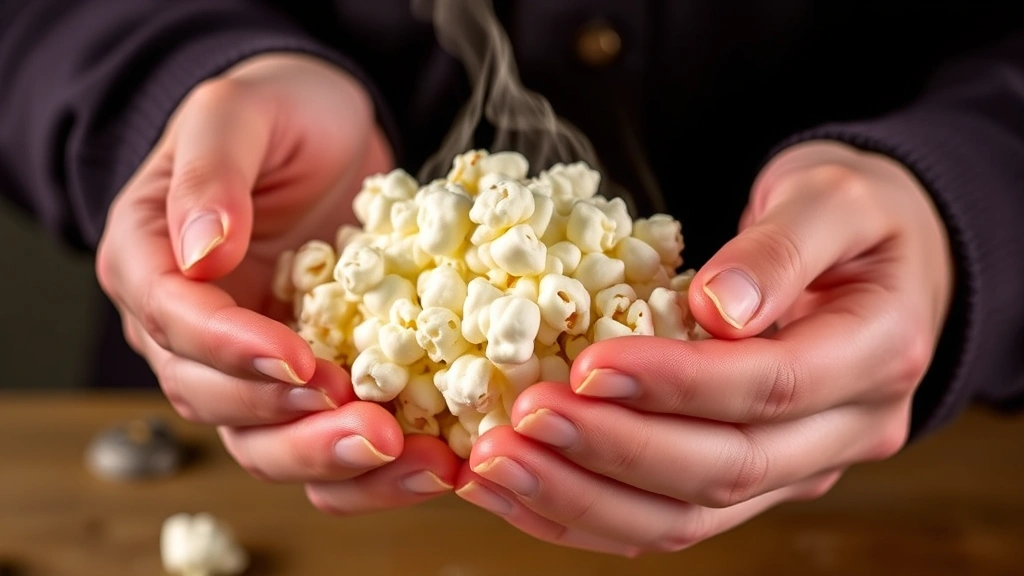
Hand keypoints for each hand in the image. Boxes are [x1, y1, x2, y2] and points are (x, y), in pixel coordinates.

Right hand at [95, 53, 459, 513]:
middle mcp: (187, 330)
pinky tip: (430, 464)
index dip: (234, 352)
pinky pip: (323, 436)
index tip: (300, 361)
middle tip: (375, 431)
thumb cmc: (278, 110)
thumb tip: (201, 254)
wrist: (325, 130)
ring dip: (336, 464)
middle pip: (217, 404)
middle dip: (295, 428)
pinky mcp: (307, 377)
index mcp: (151, 265)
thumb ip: (212, 174)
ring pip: (267, 442)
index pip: (178, 325)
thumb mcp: (238, 112)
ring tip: (415, 462)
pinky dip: (371, 467)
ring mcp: (248, 361)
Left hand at [456, 141, 953, 555]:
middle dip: (612, 450)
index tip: (590, 362)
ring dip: (583, 498)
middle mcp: (843, 433)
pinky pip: (665, 518)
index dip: (676, 383)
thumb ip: (783, 247)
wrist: (879, 259)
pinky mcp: (747, 481)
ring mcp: (794, 468)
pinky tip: (518, 492)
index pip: (770, 387)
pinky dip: (586, 513)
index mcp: (877, 355)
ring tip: (496, 466)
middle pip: (723, 470)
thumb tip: (718, 308)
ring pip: (687, 518)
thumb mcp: (833, 197)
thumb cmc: (854, 216)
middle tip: (521, 417)